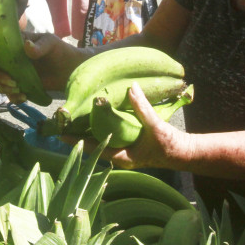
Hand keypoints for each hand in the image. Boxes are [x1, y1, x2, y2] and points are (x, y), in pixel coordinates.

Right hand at [0, 32, 83, 101]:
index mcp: (14, 45)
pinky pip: (9, 94)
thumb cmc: (59, 51)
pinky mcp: (20, 86)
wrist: (70, 69)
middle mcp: (10, 59)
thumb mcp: (51, 43)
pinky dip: (13, 97)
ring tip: (19, 90)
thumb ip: (39, 46)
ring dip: (3, 88)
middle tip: (13, 82)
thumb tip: (27, 46)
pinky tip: (24, 97)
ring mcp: (14, 74)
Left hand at [67, 82, 182, 169]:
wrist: (182, 152)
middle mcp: (119, 156)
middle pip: (94, 145)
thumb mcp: (155, 126)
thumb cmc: (168, 144)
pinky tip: (97, 118)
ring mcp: (123, 151)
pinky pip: (110, 137)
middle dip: (80, 134)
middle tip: (64, 122)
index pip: (94, 149)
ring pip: (101, 141)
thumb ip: (142, 108)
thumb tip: (131, 88)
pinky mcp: (128, 145)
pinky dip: (102, 128)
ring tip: (75, 118)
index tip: (61, 134)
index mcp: (122, 157)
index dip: (78, 141)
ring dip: (90, 130)